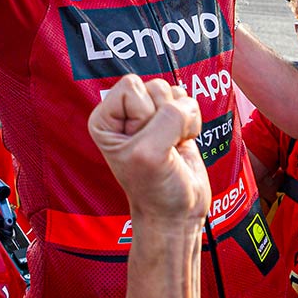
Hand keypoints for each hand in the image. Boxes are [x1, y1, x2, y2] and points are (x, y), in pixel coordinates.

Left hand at [88, 75, 210, 224]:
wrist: (177, 212)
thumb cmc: (155, 189)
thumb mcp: (150, 153)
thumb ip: (168, 119)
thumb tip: (187, 105)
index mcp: (105, 119)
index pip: (131, 86)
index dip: (144, 115)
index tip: (142, 144)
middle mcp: (125, 114)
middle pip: (156, 86)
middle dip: (164, 117)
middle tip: (158, 147)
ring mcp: (151, 116)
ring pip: (174, 92)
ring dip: (180, 121)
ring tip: (170, 147)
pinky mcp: (174, 120)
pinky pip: (190, 102)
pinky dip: (192, 124)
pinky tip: (181, 144)